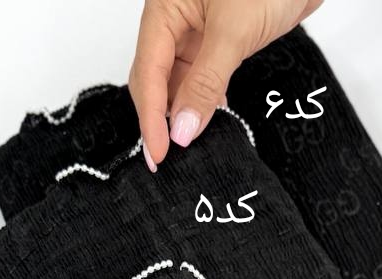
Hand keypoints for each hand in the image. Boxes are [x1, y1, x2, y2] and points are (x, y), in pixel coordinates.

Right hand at [130, 0, 321, 170]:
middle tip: (168, 159)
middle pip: (155, 79)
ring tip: (189, 147)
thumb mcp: (233, 33)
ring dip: (183, 113)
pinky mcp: (221, 40)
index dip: (151, 117)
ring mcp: (198, 31)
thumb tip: (183, 130)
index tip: (160, 154)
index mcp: (165, 9)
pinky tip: (210, 121)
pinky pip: (201, 78)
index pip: (148, 72)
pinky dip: (203, 102)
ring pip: (178, 81)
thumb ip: (206, 82)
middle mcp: (176, 21)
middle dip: (160, 118)